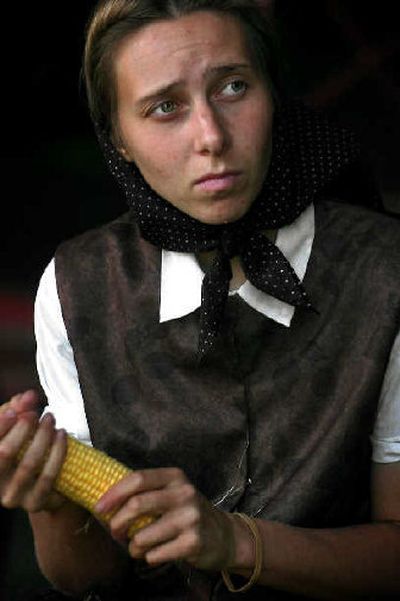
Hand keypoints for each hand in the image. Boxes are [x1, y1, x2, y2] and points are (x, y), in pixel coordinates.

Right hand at [0, 390, 66, 512]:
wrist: (43, 481)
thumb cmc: (24, 446)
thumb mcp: (16, 424)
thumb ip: (19, 407)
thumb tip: (29, 396)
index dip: (0, 425)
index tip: (16, 411)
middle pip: (4, 454)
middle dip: (23, 429)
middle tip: (37, 414)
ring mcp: (13, 497)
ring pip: (28, 465)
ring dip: (43, 438)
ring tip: (51, 420)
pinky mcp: (34, 504)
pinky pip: (48, 478)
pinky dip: (57, 453)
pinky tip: (62, 436)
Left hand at [95, 467, 235, 569]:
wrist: (224, 536)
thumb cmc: (187, 513)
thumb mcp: (172, 493)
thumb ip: (146, 491)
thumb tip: (106, 501)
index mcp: (175, 476)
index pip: (138, 478)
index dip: (114, 493)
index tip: (99, 509)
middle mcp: (184, 493)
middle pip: (137, 504)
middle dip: (118, 522)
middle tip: (115, 533)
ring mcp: (190, 517)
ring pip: (143, 535)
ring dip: (133, 546)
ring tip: (138, 547)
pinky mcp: (193, 542)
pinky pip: (155, 554)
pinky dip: (148, 558)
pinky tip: (156, 553)